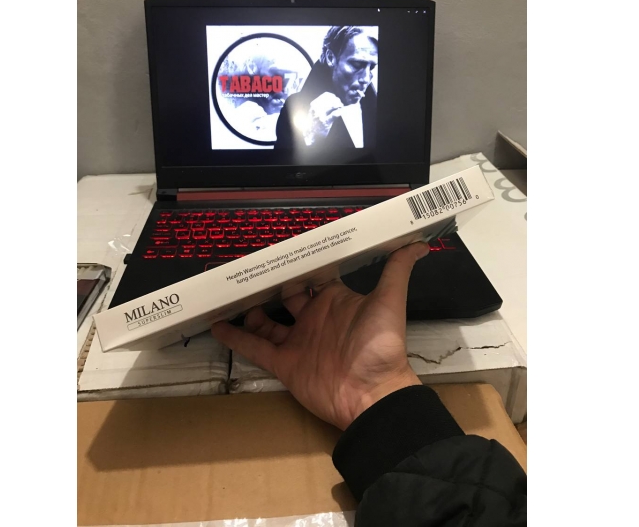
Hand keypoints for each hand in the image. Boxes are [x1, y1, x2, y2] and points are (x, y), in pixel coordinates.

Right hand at [212, 242, 428, 429]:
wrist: (371, 395)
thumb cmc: (380, 346)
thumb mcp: (389, 301)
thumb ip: (397, 270)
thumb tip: (421, 243)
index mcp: (335, 301)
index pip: (313, 278)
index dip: (299, 265)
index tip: (280, 249)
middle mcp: (314, 319)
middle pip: (287, 297)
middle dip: (271, 284)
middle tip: (250, 267)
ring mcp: (297, 341)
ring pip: (267, 322)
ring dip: (251, 309)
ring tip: (231, 293)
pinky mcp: (283, 363)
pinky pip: (254, 348)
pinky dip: (236, 337)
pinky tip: (217, 325)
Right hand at [302, 92, 343, 144]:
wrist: (310, 133)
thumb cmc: (314, 122)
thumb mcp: (314, 110)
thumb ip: (321, 104)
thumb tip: (332, 98)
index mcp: (314, 104)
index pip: (326, 95)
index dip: (332, 96)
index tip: (335, 98)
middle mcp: (316, 108)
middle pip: (330, 99)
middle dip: (337, 100)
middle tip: (340, 103)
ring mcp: (321, 115)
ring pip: (333, 105)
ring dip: (339, 105)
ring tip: (341, 107)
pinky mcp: (326, 122)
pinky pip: (335, 114)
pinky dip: (340, 111)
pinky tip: (342, 111)